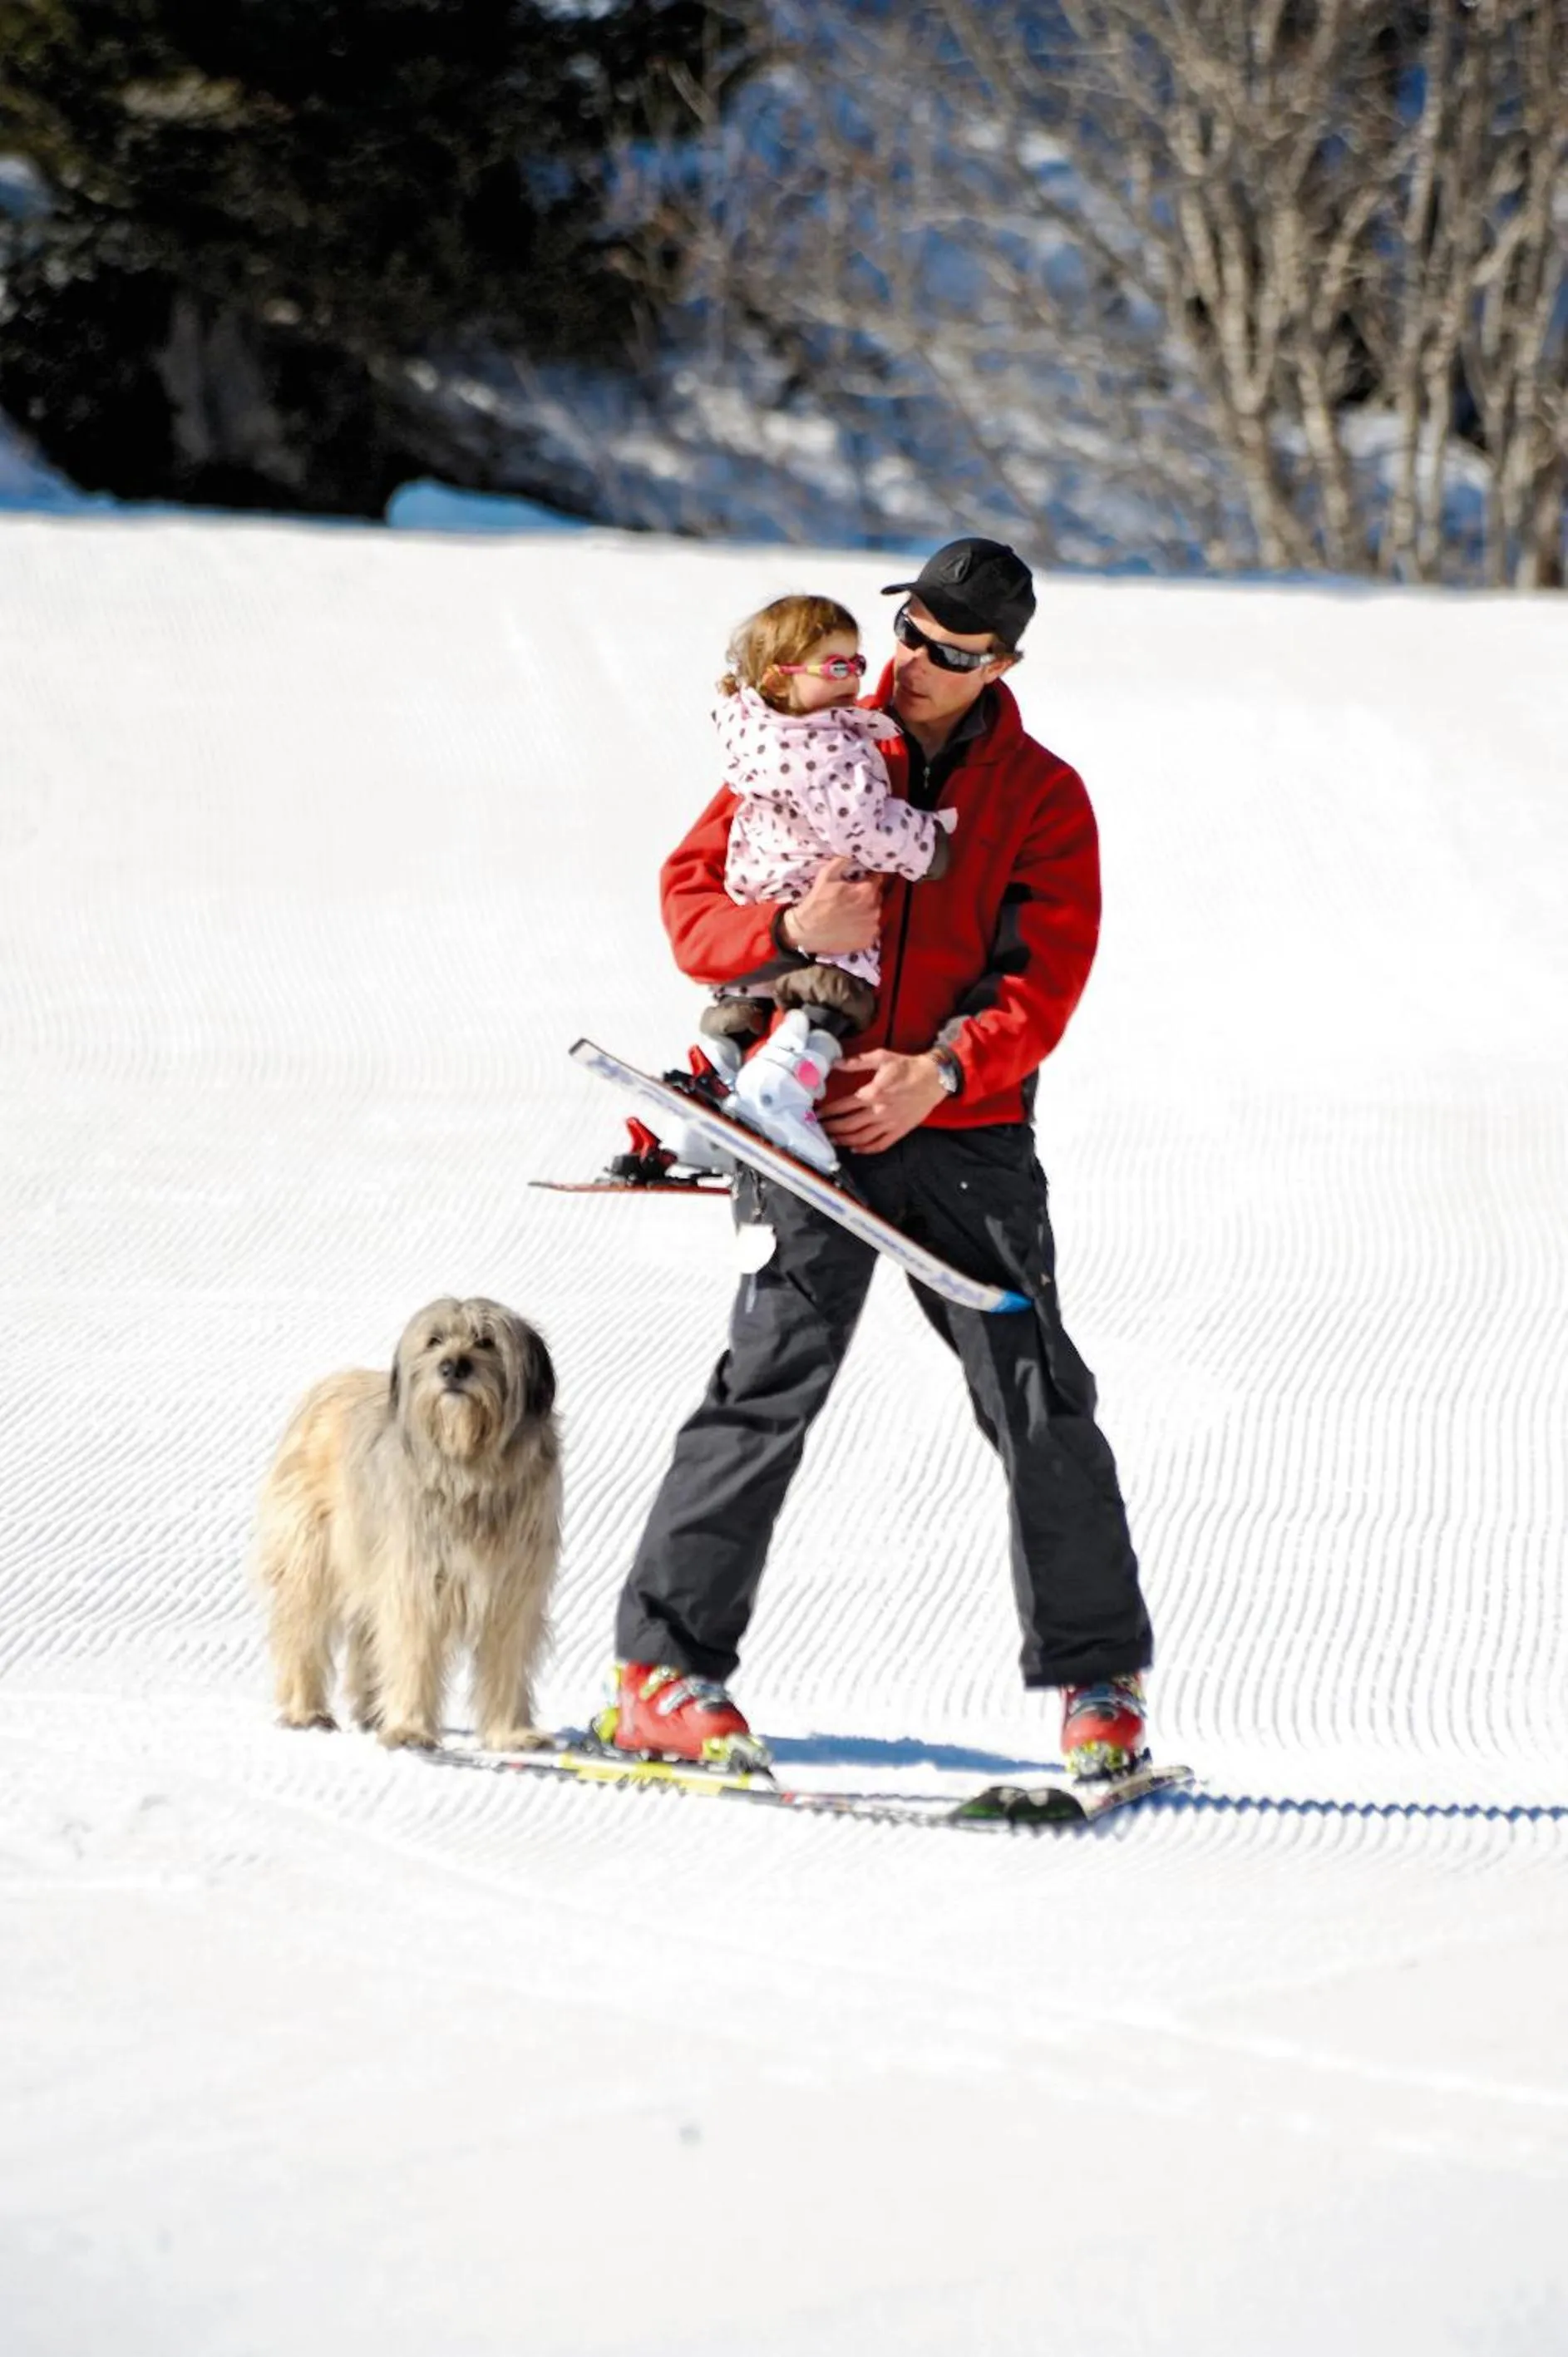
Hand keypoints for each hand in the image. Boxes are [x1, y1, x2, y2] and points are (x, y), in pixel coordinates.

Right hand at [782, 856, 883, 955]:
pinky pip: (871, 930)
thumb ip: (843, 861)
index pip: (877, 879)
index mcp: (867, 892)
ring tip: (850, 914)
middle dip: (867, 896)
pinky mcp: (868, 941)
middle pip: (877, 898)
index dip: (867, 879)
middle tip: (850, 899)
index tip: (857, 883)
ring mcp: (872, 927)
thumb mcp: (826, 875)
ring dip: (866, 912)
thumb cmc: (816, 902)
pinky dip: (864, 928)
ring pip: (874, 914)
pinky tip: (851, 926)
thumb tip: (855, 852)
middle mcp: (875, 910)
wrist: (806, 931)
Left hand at [822, 1049, 945, 1153]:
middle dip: (832, 1128)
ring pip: (861, 1138)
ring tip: (832, 1140)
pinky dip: (866, 1149)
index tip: (818, 1114)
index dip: (828, 1111)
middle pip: (849, 1125)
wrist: (934, 1078)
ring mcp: (889, 1123)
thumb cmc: (908, 1067)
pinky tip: (855, 1149)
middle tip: (820, 1129)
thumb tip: (836, 1062)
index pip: (843, 1105)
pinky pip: (880, 1144)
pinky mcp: (899, 1130)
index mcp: (873, 1093)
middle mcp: (879, 1111)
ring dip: (844, 1140)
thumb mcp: (882, 1057)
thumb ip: (857, 1062)